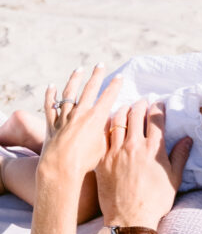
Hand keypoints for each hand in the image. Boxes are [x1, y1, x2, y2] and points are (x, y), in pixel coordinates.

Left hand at [39, 65, 121, 182]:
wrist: (61, 168)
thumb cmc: (85, 162)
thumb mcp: (103, 147)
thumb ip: (106, 133)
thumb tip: (110, 125)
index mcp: (96, 118)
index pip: (108, 97)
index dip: (115, 86)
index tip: (120, 76)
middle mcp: (80, 113)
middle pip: (89, 89)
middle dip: (96, 75)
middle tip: (100, 65)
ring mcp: (64, 117)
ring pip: (69, 94)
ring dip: (74, 80)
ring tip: (79, 70)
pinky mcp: (52, 124)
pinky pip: (50, 106)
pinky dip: (50, 95)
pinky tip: (51, 86)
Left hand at [96, 99, 191, 228]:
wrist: (130, 219)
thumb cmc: (155, 202)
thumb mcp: (174, 179)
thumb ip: (180, 156)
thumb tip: (187, 139)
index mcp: (154, 149)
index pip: (156, 119)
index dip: (158, 107)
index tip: (159, 104)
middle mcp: (135, 146)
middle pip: (136, 114)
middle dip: (140, 104)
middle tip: (142, 102)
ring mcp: (116, 152)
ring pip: (117, 121)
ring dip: (123, 110)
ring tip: (126, 108)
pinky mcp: (102, 160)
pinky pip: (103, 136)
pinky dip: (107, 126)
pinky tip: (109, 124)